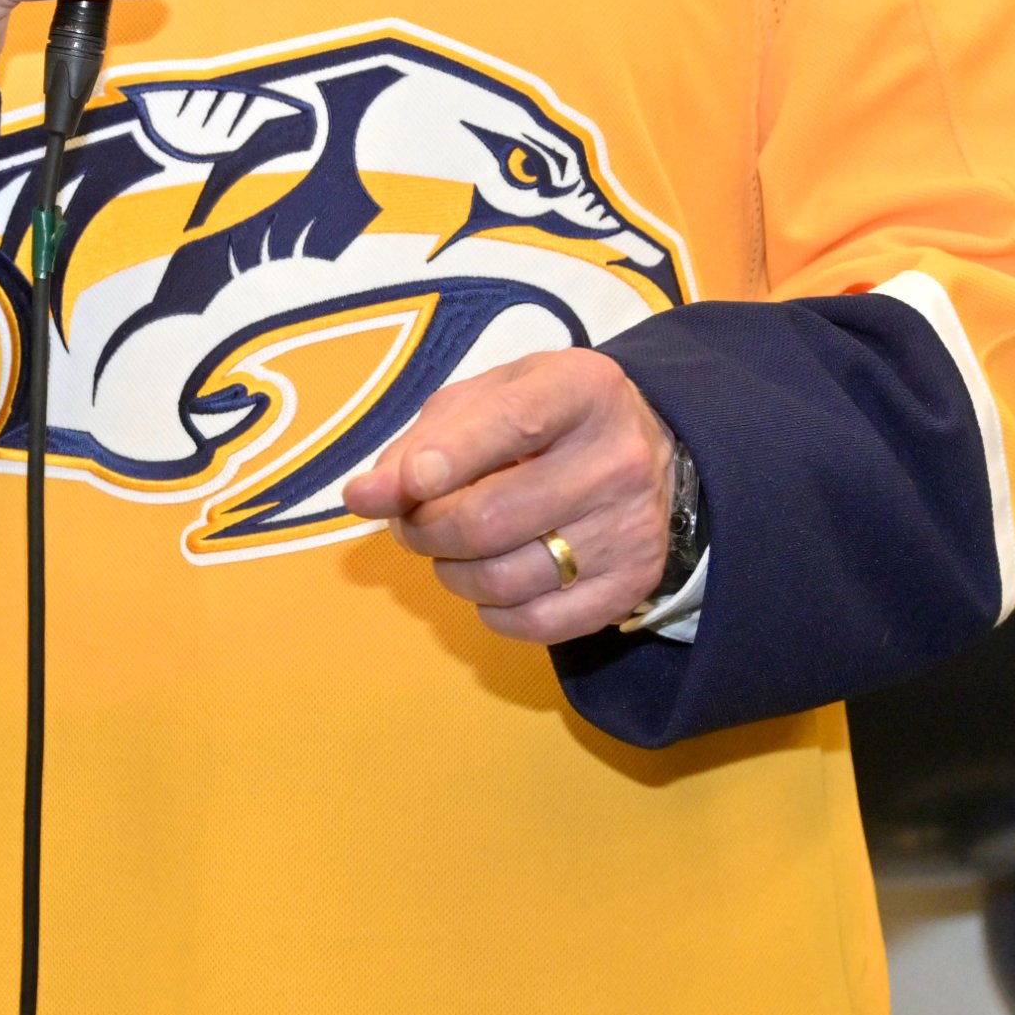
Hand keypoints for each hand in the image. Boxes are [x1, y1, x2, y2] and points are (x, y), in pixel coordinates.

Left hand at [342, 351, 678, 644]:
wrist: (648, 452)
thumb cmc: (547, 418)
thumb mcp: (487, 400)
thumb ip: (421, 441)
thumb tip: (366, 497)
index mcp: (580, 390)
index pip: (511, 424)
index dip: (447, 458)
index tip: (403, 485)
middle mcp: (618, 459)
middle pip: (490, 519)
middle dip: (425, 530)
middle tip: (410, 525)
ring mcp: (631, 527)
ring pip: (506, 579)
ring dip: (450, 574)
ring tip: (448, 552)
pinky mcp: (634, 583)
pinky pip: (538, 623)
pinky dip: (492, 613)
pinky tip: (489, 585)